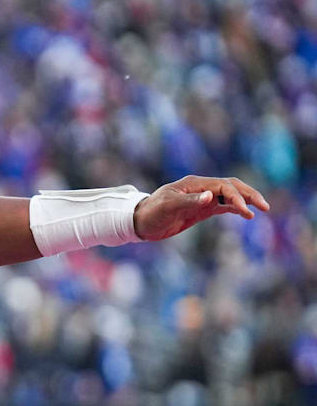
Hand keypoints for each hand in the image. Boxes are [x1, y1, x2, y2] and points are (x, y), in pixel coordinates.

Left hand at [133, 175, 269, 241]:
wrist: (140, 222)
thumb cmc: (151, 213)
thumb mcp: (168, 207)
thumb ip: (190, 201)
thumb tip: (211, 196)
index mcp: (194, 183)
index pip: (223, 186)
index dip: (236, 197)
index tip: (245, 211)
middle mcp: (201, 188)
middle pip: (231, 187)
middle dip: (249, 195)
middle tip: (265, 206)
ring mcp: (202, 198)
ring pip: (230, 196)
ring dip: (245, 201)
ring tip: (261, 210)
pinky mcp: (201, 209)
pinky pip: (223, 206)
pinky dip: (236, 209)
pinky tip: (247, 215)